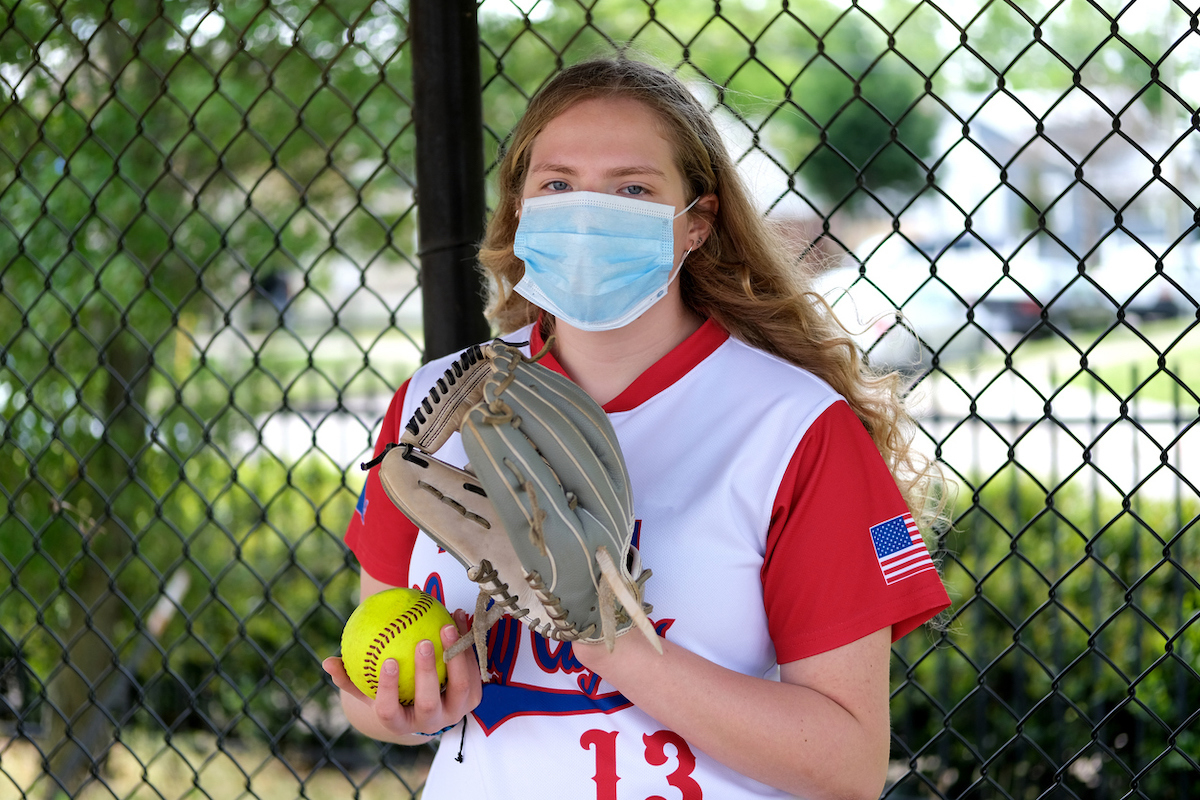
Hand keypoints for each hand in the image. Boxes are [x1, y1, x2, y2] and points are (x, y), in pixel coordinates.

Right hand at [323, 609, 482, 740]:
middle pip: (428, 702)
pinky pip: (475, 671)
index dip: (388, 689)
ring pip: (460, 687)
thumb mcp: (369, 690)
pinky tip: (458, 616)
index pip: (389, 712)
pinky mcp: (474, 698)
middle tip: (422, 642)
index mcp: (400, 723)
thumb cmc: (393, 695)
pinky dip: (468, 644)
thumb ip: (350, 677)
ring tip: (447, 625)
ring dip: (456, 656)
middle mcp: (430, 722)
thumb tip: (327, 662)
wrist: (429, 708)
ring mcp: (455, 712)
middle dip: (426, 674)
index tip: (387, 661)